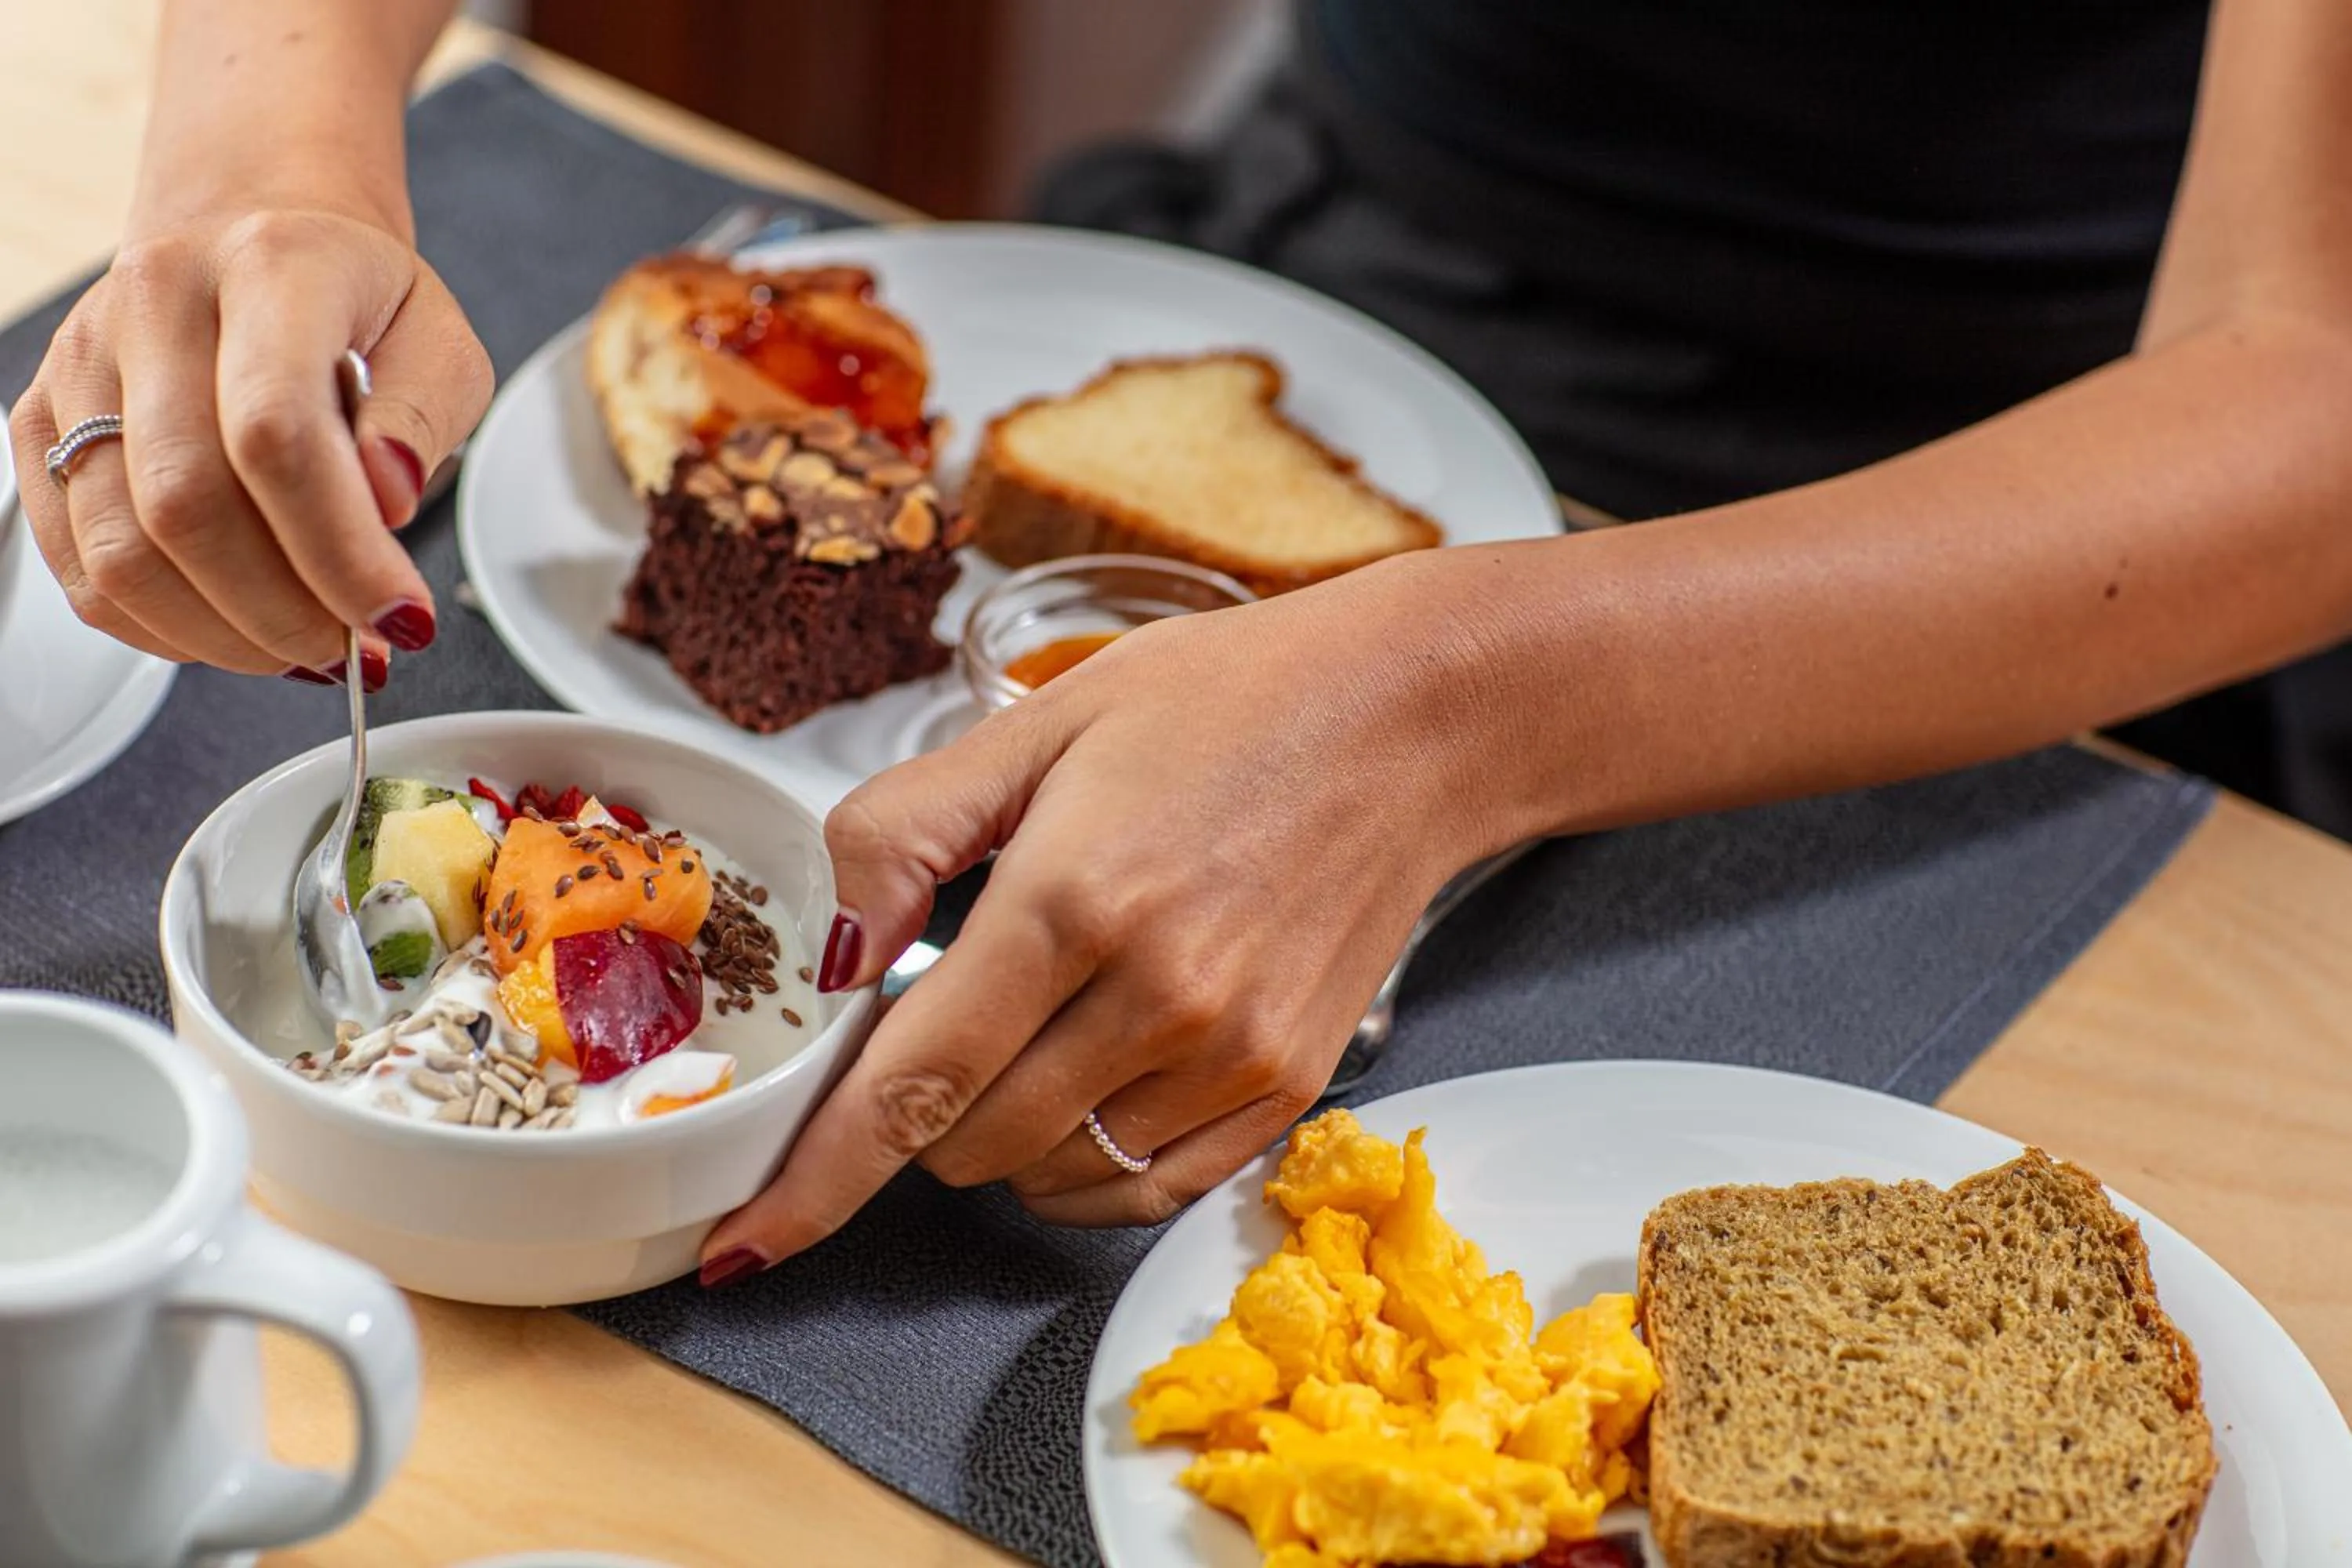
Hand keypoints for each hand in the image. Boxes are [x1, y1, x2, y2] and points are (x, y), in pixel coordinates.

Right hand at [8, 205, 491, 682]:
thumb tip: (385, 503)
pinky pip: (81, 568)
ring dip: (227, 635)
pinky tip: (238, 629)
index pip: (277, 431)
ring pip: (122, 551)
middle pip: (187, 504)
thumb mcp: (442, 343)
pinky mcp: (40, 423)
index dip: (340, 550)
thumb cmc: (356, 303)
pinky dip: (165, 629)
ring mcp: (82, 365)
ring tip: (307, 648)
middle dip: (287, 611)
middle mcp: (154, 305)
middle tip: (360, 650)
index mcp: (268, 265)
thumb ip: (425, 420)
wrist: (254, 240)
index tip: (400, 616)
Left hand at [701, 552, 1515, 1276]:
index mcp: (1073, 899)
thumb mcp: (1040, 722)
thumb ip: (906, 831)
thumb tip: (833, 951)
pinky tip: (1089, 1083)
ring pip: (1050, 1176)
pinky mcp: (1285, 1087)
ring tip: (1042, 1016)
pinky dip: (1085, 1165)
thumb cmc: (1225, 703)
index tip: (749, 1242)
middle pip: (969, 1144)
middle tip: (947, 1008)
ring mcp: (1232, 1055)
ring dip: (1000, 1132)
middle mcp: (1158, 997)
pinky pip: (1144, 1189)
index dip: (817, 1178)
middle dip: (916, 1108)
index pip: (912, 1083)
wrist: (1409, 722)